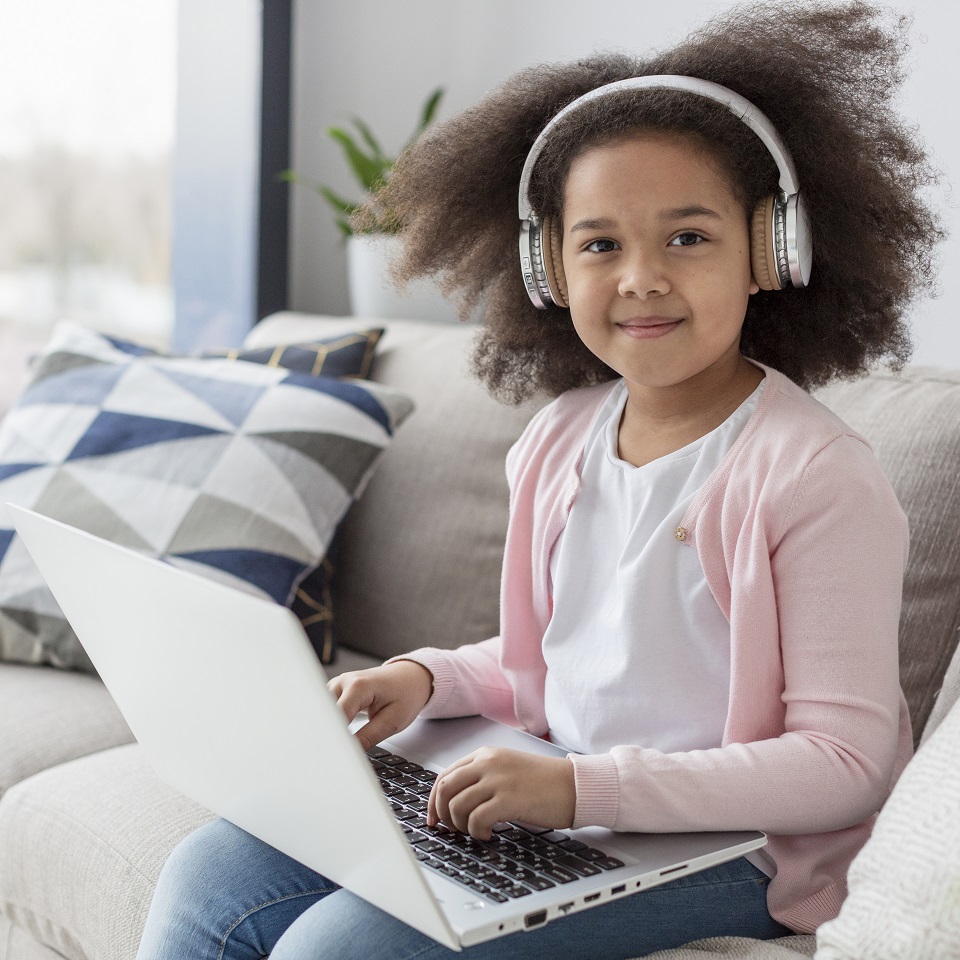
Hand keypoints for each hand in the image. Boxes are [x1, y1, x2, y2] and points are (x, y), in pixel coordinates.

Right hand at [328, 660, 433, 751]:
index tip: (332, 756)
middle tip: (328, 756)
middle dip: (324, 733)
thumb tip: (349, 752)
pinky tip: (331, 736)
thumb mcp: (392, 721)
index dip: (333, 737)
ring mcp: (338, 683)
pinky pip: (325, 707)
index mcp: (358, 686)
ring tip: (330, 746)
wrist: (411, 677)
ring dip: (324, 727)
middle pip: (323, 712)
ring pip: (321, 710)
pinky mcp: (337, 689)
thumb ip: (368, 737)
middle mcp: (344, 681)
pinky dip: (327, 722)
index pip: (336, 716)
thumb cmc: (406, 695)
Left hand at [428, 747, 575, 839]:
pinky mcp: (509, 799)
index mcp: (486, 755)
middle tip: (450, 830)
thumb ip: (483, 777)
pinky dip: (476, 831)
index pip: (445, 775)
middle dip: (442, 814)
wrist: (574, 785)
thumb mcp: (508, 770)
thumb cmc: (544, 782)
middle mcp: (488, 763)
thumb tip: (455, 801)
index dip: (434, 800)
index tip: (434, 818)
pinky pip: (475, 819)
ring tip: (475, 831)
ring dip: (460, 825)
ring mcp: (498, 780)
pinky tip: (488, 834)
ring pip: (457, 805)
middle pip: (445, 789)